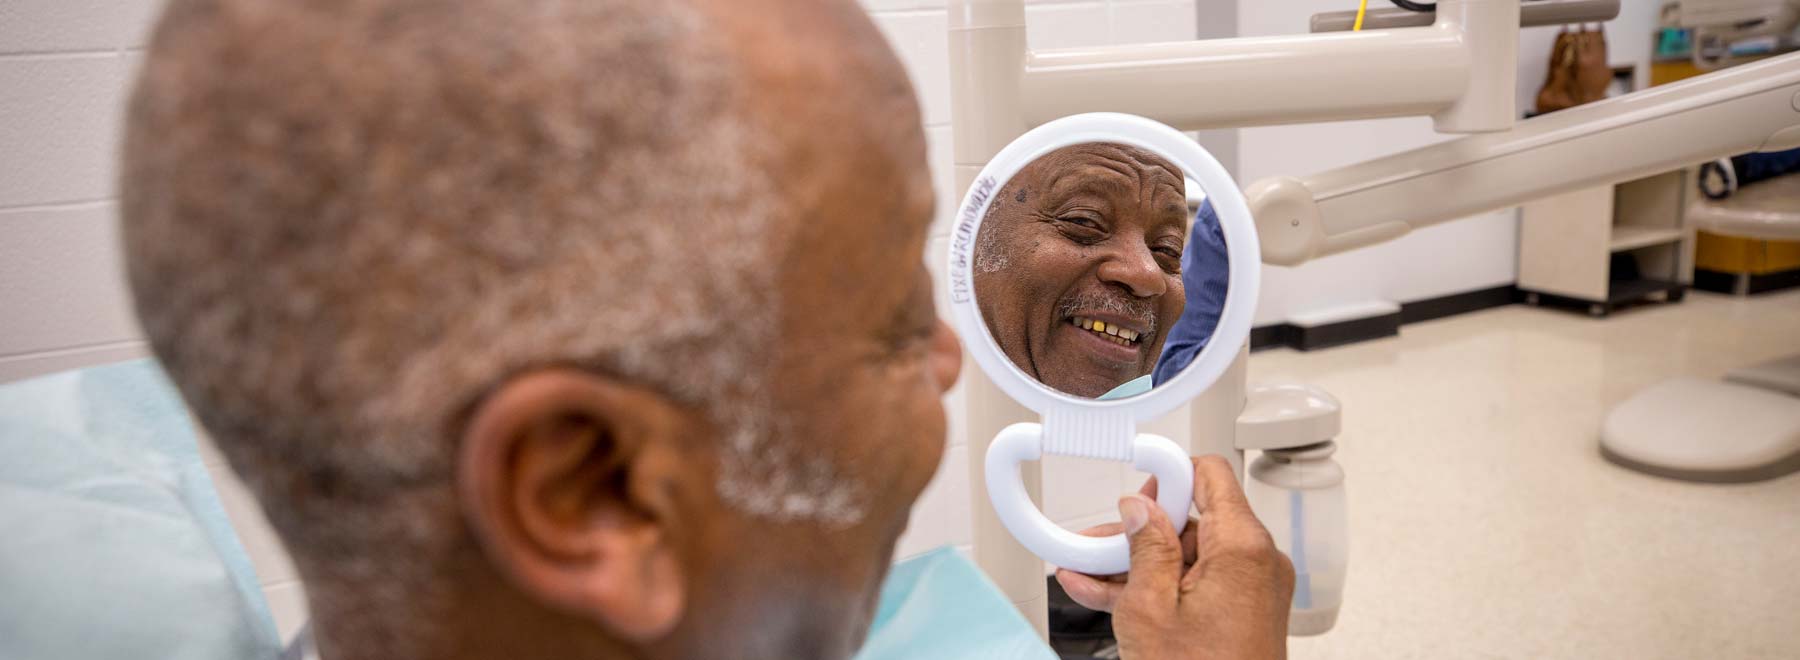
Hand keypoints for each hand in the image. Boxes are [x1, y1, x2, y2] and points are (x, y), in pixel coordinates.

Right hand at [1054, 456, 1293, 659]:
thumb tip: (1139, 509)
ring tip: (1088, 575)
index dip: (1166, 473)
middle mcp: (1257, 562)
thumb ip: (1144, 547)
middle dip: (1139, 531)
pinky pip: (1196, 584)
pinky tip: (1108, 594)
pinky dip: (1159, 587)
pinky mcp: (1244, 612)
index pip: (1209, 474)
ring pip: (1188, 556)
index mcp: (1242, 547)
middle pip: (1192, 519)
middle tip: (1096, 545)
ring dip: (1139, 564)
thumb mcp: (1150, 608)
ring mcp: (1252, 589)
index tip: (1134, 481)